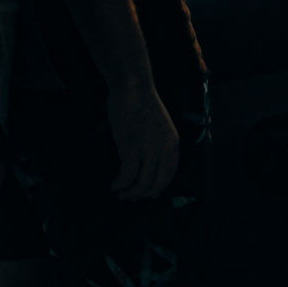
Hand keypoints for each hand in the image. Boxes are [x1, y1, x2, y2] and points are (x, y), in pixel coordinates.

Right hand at [106, 79, 180, 200]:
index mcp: (173, 143)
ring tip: (120, 193)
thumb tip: (144, 162)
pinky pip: (127, 176)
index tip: (149, 194)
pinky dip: (120, 184)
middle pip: (157, 184)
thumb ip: (156, 143)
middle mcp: (165, 149)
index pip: (169, 174)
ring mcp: (149, 149)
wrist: (133, 88)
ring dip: (130, 193)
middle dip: (142, 195)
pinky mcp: (132, 148)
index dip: (158, 187)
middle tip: (129, 197)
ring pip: (143, 184)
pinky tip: (114, 185)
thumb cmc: (142, 103)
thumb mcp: (159, 125)